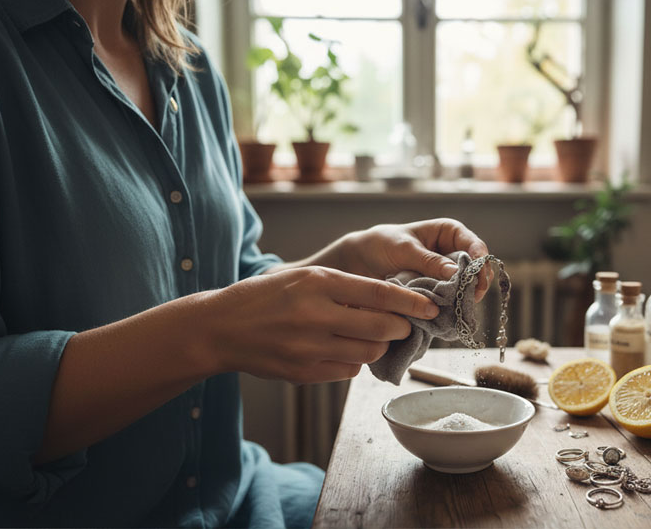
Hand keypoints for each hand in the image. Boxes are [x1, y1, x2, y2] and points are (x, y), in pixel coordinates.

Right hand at [203, 266, 439, 382]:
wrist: (219, 328)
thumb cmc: (265, 297)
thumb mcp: (303, 277)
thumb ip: (344, 288)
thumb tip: (390, 302)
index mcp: (317, 283)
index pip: (379, 294)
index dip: (411, 302)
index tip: (431, 305)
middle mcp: (315, 315)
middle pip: (381, 328)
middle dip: (400, 327)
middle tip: (403, 324)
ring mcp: (308, 348)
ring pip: (368, 353)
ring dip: (379, 346)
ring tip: (371, 337)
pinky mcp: (303, 373)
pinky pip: (347, 371)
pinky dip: (354, 361)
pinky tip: (343, 349)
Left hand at [338, 219, 492, 301]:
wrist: (361, 262)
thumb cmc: (382, 245)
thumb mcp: (405, 249)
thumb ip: (429, 261)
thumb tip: (456, 273)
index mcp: (450, 233)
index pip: (475, 245)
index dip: (481, 260)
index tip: (479, 275)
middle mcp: (453, 253)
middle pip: (477, 270)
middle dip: (476, 284)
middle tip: (471, 297)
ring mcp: (447, 275)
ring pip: (467, 288)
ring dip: (464, 298)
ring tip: (458, 307)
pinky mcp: (439, 293)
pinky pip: (452, 301)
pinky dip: (451, 308)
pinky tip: (448, 314)